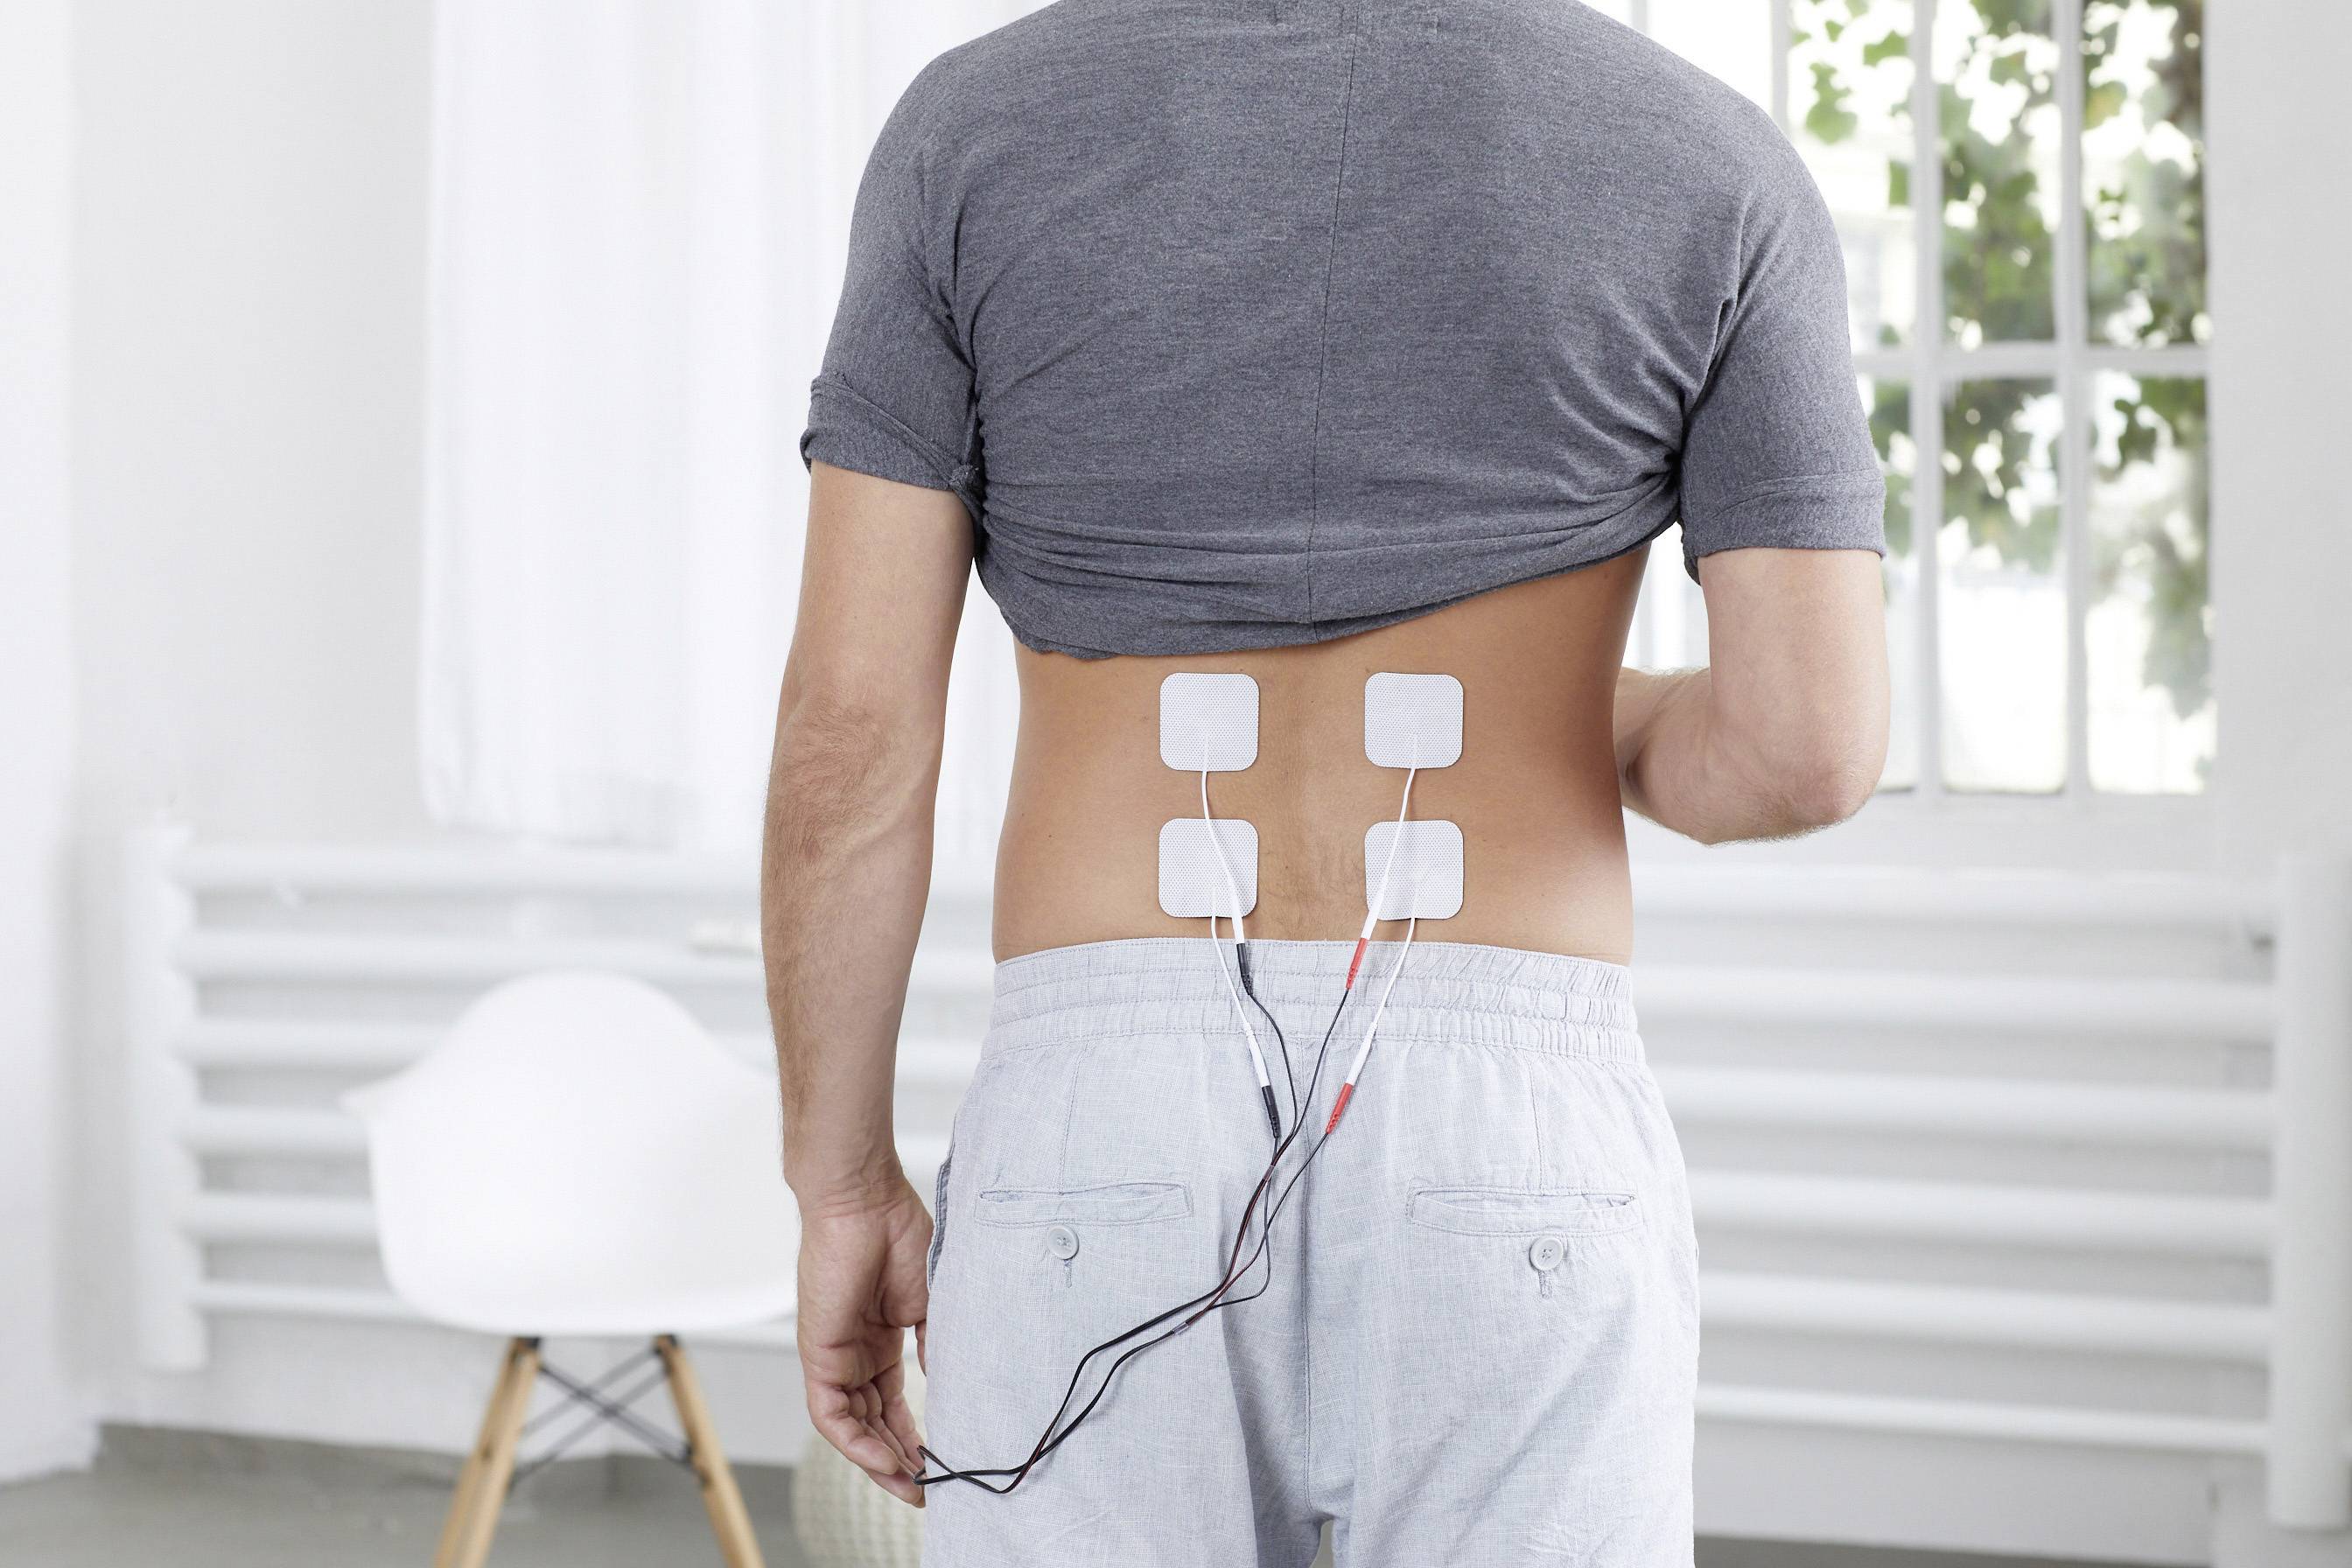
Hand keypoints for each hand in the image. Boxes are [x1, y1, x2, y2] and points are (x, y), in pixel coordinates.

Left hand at [795, 1174, 933, 1506]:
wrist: (863, 1200)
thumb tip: (945, 1382)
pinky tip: (883, 1460)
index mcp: (880, 1338)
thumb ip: (933, 1343)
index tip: (939, 1463)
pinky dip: (856, 1442)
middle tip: (927, 1490)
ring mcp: (834, 1355)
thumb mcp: (929, 1300)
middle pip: (873, 1421)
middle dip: (899, 1459)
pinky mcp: (818, 1354)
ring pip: (852, 1426)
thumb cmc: (895, 1231)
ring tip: (911, 1485)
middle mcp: (854, 1352)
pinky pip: (831, 1414)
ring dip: (879, 1459)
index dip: (914, 1435)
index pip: (893, 1401)